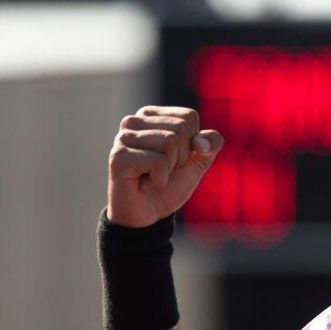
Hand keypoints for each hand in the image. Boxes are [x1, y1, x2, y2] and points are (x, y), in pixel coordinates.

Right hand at [107, 106, 223, 227]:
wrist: (149, 214)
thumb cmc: (171, 183)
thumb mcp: (199, 161)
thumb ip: (211, 143)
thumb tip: (201, 141)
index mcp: (152, 115)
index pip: (189, 117)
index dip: (192, 143)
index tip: (176, 158)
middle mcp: (134, 121)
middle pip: (181, 128)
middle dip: (181, 157)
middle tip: (162, 169)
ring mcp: (123, 137)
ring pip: (170, 142)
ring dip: (169, 168)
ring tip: (151, 175)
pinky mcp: (119, 156)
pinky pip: (158, 162)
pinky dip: (159, 179)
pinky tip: (144, 183)